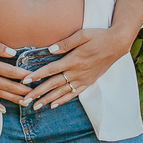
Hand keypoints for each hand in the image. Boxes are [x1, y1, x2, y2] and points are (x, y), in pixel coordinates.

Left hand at [18, 27, 133, 110]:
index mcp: (73, 60)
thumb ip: (66, 43)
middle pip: (54, 84)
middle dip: (38, 92)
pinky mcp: (88, 82)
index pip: (51, 70)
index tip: (25, 81)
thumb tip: (50, 49)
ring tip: (36, 106)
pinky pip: (73, 94)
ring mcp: (83, 79)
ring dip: (48, 100)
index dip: (37, 75)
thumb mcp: (82, 35)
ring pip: (62, 92)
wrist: (117, 44)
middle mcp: (77, 72)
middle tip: (25, 100)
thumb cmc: (99, 36)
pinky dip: (63, 100)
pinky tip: (54, 105)